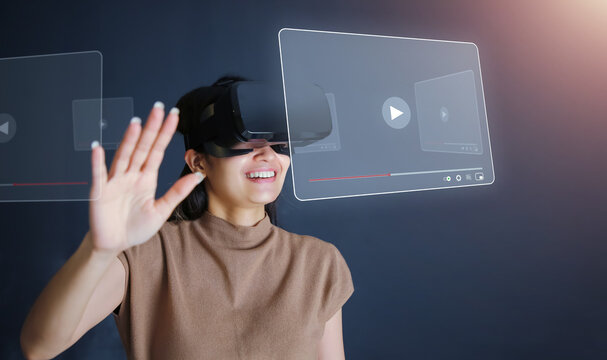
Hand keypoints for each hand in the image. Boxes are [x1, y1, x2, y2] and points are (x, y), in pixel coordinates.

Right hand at [86, 102, 202, 254]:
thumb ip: (177, 192)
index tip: (174, 117)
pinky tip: (98, 148)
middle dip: (150, 129)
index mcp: (146, 179)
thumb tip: (198, 176)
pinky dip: (97, 162)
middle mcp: (131, 175)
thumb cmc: (135, 228)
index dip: (165, 134)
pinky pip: (98, 175)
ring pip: (123, 156)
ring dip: (128, 140)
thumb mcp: (161, 211)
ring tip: (136, 123)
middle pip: (142, 148)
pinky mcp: (100, 193)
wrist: (113, 245)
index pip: (157, 151)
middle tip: (158, 109)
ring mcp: (115, 182)